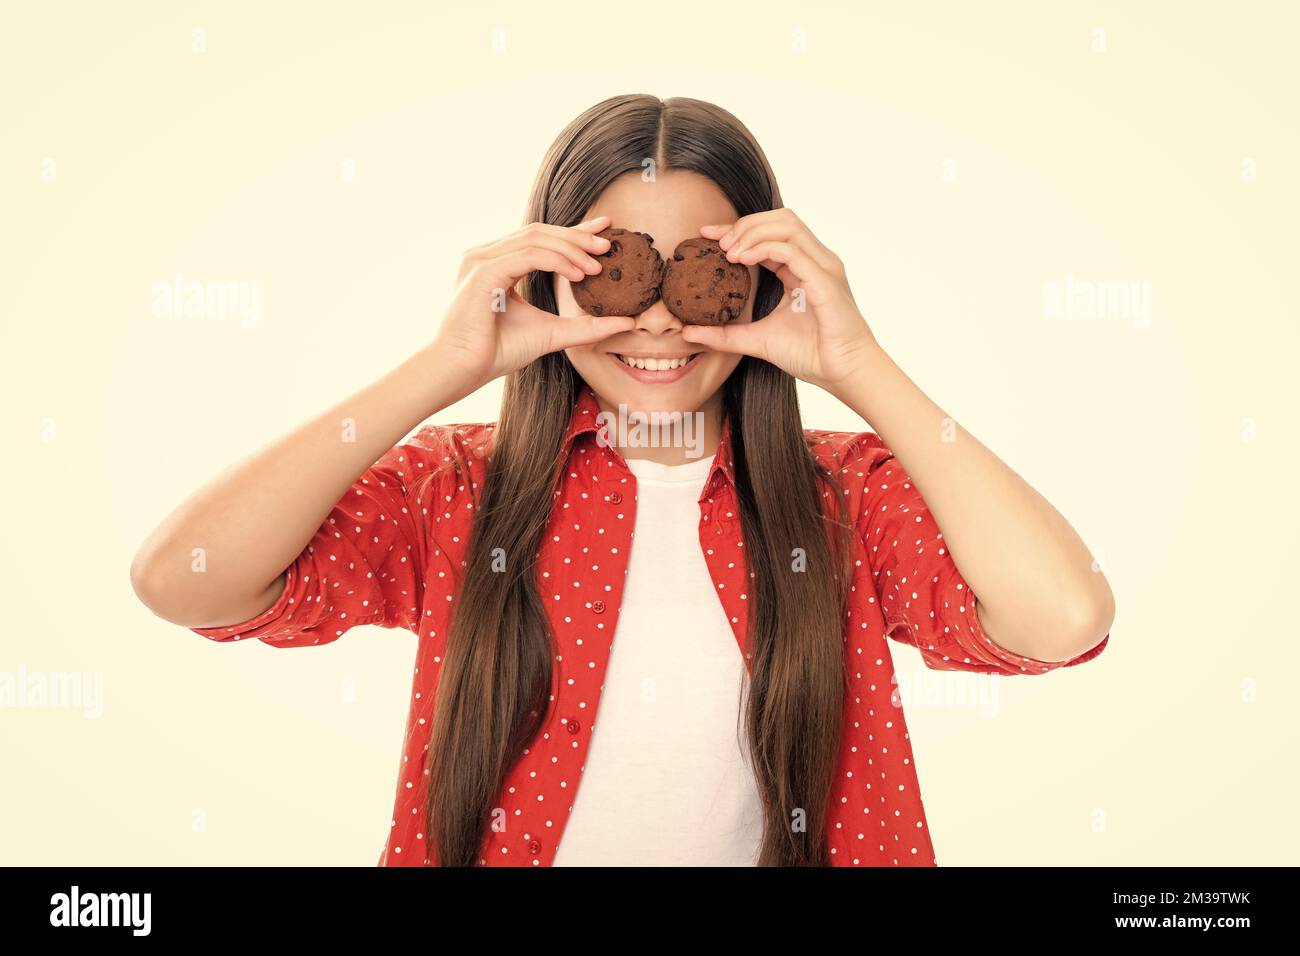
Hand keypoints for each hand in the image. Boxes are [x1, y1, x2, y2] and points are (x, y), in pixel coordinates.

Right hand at [430, 215, 636, 393]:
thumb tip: (626, 322)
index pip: (540, 239)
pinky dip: (556, 261)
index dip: (574, 231)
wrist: (462, 370)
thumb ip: (585, 326)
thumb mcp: (551, 333)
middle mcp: (487, 255)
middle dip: (577, 235)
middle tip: (608, 244)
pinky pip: (527, 255)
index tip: (606, 230)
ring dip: (570, 248)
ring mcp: (482, 259)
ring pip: (535, 238)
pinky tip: (577, 274)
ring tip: (597, 265)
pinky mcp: (483, 271)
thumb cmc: (496, 353)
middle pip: (539, 232)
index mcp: (497, 263)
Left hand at [679, 209, 879, 395]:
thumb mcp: (757, 340)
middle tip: (719, 243)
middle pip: (780, 219)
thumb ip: (725, 334)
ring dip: (753, 232)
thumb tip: (689, 333)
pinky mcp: (826, 280)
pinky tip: (743, 259)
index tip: (707, 234)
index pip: (770, 233)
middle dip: (745, 224)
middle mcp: (815, 261)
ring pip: (788, 226)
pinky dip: (765, 248)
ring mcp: (823, 267)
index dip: (738, 228)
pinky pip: (794, 251)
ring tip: (729, 251)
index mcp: (802, 268)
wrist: (842, 373)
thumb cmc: (810, 355)